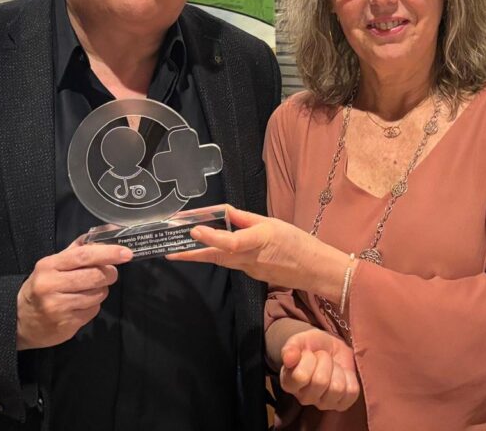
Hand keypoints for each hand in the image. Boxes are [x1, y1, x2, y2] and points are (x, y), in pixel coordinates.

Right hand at [16, 242, 131, 349]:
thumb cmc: (42, 286)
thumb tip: (108, 230)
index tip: (126, 253)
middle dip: (109, 274)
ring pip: (97, 295)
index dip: (108, 253)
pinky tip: (82, 304)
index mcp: (49, 266)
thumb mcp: (54, 264)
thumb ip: (79, 248)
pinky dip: (93, 306)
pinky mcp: (65, 325)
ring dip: (101, 291)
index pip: (83, 256)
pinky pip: (92, 311)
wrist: (20, 321)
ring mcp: (58, 307)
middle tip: (110, 273)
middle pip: (94, 276)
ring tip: (91, 290)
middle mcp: (51, 286)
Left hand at [168, 206, 345, 295]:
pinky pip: (231, 263)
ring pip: (221, 261)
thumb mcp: (274, 223)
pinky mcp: (252, 274)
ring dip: (201, 255)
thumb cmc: (298, 243)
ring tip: (180, 250)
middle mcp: (251, 259)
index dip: (211, 236)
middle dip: (192, 254)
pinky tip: (209, 250)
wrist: (315, 270)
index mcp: (259, 241)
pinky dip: (218, 256)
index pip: (231, 241)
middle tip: (170, 251)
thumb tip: (225, 212)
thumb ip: (247, 219)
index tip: (194, 230)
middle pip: (217, 256)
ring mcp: (250, 270)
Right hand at [280, 328, 359, 411]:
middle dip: (325, 361)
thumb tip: (288, 358)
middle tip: (322, 357)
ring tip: (332, 365)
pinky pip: (351, 392)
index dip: (308, 359)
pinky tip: (342, 374)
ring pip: (337, 388)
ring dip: (337, 369)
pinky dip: (350, 378)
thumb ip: (291, 347)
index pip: (301, 377)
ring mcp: (323, 403)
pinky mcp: (341, 404)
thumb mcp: (300, 340)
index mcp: (289, 383)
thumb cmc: (313, 345)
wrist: (331, 347)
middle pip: (320, 381)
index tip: (308, 353)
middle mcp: (304, 397)